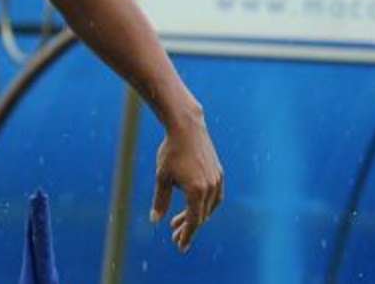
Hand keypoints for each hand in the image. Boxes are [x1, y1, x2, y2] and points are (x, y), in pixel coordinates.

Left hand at [150, 113, 223, 252]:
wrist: (187, 128)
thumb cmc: (170, 152)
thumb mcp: (162, 177)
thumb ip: (160, 200)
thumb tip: (155, 221)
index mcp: (197, 191)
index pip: (194, 221)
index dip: (187, 236)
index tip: (180, 247)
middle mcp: (211, 187)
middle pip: (201, 216)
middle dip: (188, 228)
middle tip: (174, 236)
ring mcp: (217, 180)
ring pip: (209, 207)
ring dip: (196, 217)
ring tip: (180, 222)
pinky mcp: (219, 173)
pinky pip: (215, 196)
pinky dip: (205, 205)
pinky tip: (195, 207)